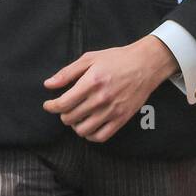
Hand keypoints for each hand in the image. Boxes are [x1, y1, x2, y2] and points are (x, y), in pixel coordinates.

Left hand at [42, 36, 177, 142]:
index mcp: (92, 82)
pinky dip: (90, 135)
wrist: (146, 64)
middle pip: (70, 118)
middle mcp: (101, 98)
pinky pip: (100, 136)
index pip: (63, 104)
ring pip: (83, 130)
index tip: (49, 105)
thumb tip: (48, 84)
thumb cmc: (118, 59)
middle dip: (63, 114)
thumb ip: (68, 72)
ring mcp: (112, 110)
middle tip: (66, 108)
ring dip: (75, 125)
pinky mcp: (122, 118)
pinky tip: (89, 126)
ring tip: (77, 117)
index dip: (51, 106)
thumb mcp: (91, 58)